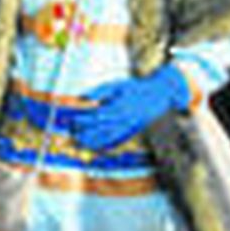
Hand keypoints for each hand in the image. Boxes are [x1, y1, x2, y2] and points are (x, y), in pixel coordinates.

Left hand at [72, 64, 191, 151]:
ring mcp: (129, 128)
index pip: (98, 116)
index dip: (84, 119)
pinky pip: (115, 142)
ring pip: (108, 139)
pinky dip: (104, 145)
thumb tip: (83, 97)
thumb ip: (100, 90)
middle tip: (72, 131)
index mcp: (121, 107)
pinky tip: (93, 146)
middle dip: (84, 132)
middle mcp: (125, 120)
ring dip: (91, 142)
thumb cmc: (135, 88)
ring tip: (78, 141)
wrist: (157, 96)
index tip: (73, 119)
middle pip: (101, 129)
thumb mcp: (117, 84)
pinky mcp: (131, 133)